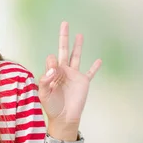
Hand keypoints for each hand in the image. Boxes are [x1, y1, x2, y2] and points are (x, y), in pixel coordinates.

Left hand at [37, 21, 101, 135]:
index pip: (52, 59)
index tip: (53, 72)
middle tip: (64, 23)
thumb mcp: (43, 93)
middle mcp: (63, 71)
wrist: (64, 118)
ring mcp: (74, 76)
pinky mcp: (84, 82)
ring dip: (78, 46)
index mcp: (52, 72)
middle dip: (64, 37)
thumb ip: (45, 79)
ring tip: (79, 35)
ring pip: (76, 57)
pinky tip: (99, 60)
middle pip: (64, 50)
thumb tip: (52, 66)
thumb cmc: (51, 106)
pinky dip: (95, 67)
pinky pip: (90, 73)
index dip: (52, 63)